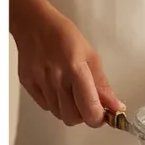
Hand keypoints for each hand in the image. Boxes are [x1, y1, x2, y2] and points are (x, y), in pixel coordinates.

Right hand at [13, 3, 122, 126]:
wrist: (36, 25)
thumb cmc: (65, 37)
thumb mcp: (92, 57)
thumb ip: (103, 85)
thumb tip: (115, 105)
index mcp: (76, 70)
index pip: (89, 109)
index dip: (99, 118)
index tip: (105, 115)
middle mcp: (56, 79)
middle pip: (72, 118)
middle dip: (85, 116)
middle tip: (90, 105)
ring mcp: (40, 83)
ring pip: (59, 114)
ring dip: (70, 110)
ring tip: (74, 93)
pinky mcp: (28, 84)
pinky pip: (46, 106)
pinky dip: (56, 104)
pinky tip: (60, 89)